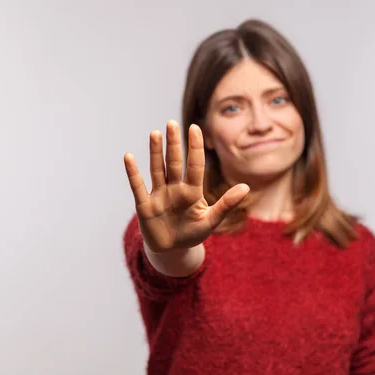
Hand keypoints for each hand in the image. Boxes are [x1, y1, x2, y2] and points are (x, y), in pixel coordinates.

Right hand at [124, 120, 248, 252]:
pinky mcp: (145, 206)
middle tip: (172, 123)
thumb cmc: (193, 233)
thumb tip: (246, 187)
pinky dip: (133, 173)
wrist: (173, 250)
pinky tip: (129, 157)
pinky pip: (137, 187)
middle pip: (174, 163)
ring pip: (157, 170)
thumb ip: (226, 204)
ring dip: (155, 152)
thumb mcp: (211, 220)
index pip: (194, 165)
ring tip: (155, 133)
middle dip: (173, 144)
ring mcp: (159, 195)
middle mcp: (175, 189)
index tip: (195, 127)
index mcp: (192, 192)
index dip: (194, 147)